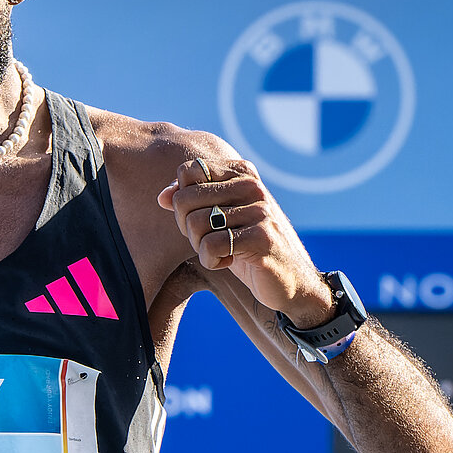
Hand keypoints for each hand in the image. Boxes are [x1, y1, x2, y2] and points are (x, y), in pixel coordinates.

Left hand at [158, 155, 335, 328]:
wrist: (290, 280)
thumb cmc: (247, 247)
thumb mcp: (218, 220)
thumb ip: (192, 202)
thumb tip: (162, 197)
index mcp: (241, 173)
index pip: (188, 172)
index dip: (183, 200)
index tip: (201, 218)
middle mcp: (252, 186)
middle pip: (185, 199)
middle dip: (187, 228)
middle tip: (209, 240)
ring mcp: (259, 210)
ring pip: (196, 223)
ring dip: (200, 247)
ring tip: (221, 251)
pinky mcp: (261, 237)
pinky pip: (211, 245)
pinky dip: (211, 261)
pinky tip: (228, 261)